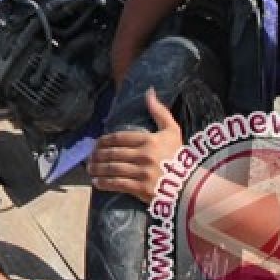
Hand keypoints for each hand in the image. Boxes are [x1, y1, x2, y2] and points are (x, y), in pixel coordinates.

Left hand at [88, 89, 182, 203]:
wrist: (190, 186)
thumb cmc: (178, 157)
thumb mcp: (172, 131)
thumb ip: (160, 112)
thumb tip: (149, 90)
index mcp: (150, 141)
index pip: (118, 138)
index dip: (103, 141)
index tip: (96, 144)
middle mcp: (145, 156)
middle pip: (112, 153)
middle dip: (97, 155)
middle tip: (90, 157)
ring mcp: (143, 173)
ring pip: (112, 168)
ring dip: (97, 169)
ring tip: (90, 169)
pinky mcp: (142, 189)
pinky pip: (118, 184)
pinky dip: (104, 183)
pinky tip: (97, 182)